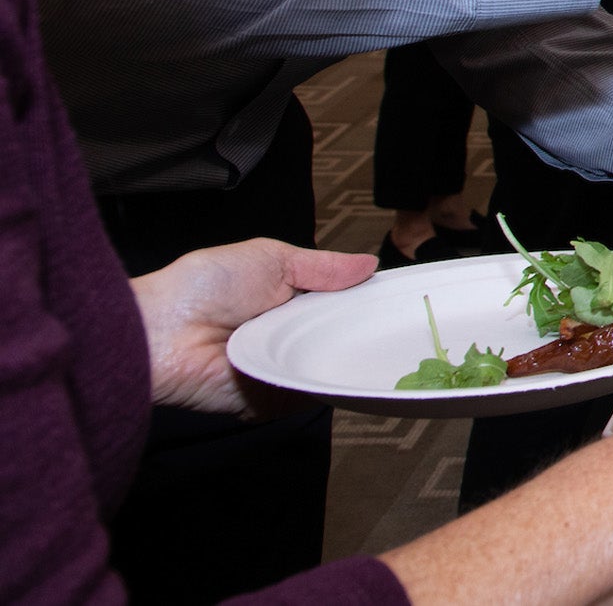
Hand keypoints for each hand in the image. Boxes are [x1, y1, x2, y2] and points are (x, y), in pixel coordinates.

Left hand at [132, 240, 378, 415]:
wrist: (160, 332)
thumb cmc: (205, 286)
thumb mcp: (271, 259)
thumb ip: (323, 266)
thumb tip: (369, 266)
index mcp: (287, 304)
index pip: (336, 307)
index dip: (364, 303)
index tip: (399, 299)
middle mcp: (286, 340)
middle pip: (339, 339)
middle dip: (364, 332)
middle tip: (401, 325)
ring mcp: (279, 372)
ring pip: (329, 368)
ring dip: (346, 358)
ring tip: (378, 346)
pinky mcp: (270, 402)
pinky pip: (308, 396)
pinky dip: (323, 384)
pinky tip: (342, 369)